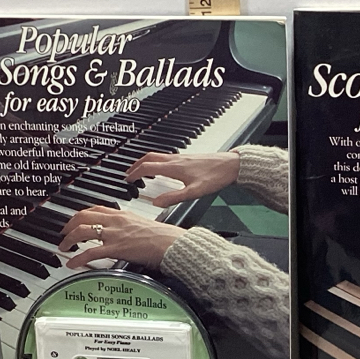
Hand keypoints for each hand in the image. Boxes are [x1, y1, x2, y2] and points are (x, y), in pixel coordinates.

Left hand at [59, 207, 186, 267]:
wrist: (172, 244)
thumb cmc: (165, 238)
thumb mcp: (145, 226)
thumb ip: (132, 228)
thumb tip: (128, 235)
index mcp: (123, 214)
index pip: (97, 209)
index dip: (82, 214)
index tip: (76, 220)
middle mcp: (116, 221)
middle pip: (84, 216)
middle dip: (69, 224)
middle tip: (63, 233)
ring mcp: (115, 234)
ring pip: (82, 231)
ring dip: (69, 239)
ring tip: (63, 247)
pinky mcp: (116, 248)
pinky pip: (90, 252)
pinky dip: (77, 258)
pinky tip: (71, 263)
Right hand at [125, 151, 240, 206]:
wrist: (232, 165)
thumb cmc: (216, 176)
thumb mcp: (194, 192)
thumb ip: (173, 198)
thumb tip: (156, 203)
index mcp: (174, 167)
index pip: (147, 167)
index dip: (134, 173)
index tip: (127, 179)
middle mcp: (176, 159)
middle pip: (149, 158)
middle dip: (136, 165)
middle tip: (129, 173)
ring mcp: (182, 157)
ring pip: (158, 156)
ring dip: (146, 162)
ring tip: (141, 171)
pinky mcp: (188, 158)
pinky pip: (166, 157)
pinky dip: (157, 162)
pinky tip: (163, 170)